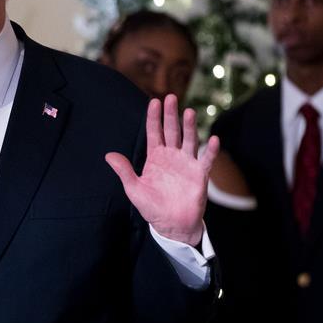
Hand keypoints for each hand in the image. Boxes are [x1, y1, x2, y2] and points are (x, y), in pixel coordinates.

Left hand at [105, 94, 218, 245]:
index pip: (154, 133)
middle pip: (172, 131)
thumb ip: (124, 171)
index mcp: (155, 157)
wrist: (171, 224)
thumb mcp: (134, 189)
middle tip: (171, 97)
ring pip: (189, 140)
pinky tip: (213, 139)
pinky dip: (211, 150)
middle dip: (170, 115)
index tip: (154, 101)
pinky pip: (206, 160)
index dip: (154, 118)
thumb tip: (108, 155)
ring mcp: (187, 163)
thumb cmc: (152, 207)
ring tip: (188, 111)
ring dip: (189, 126)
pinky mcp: (200, 174)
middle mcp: (172, 156)